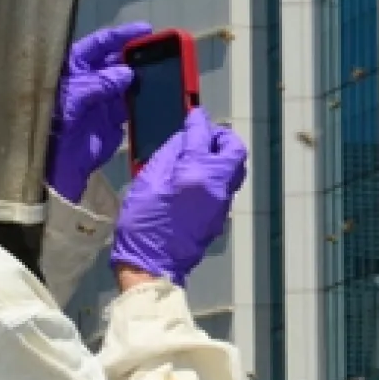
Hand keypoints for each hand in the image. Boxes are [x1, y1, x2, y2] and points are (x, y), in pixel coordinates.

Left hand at [48, 21, 152, 202]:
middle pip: (116, 61)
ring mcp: (102, 99)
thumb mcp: (73, 98)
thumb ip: (101, 82)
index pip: (99, 44)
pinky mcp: (113, 119)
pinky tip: (158, 94)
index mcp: (72, 67)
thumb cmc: (53, 125)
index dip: (122, 35)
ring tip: (164, 71)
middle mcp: (89, 79)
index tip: (146, 30)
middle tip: (161, 51)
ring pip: (127, 82)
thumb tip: (127, 72)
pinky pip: (132, 104)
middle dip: (137, 56)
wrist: (56, 166)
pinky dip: (144, 99)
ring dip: (144, 77)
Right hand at [110, 107, 248, 285]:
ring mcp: (223, 202)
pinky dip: (218, 173)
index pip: (203, 135)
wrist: (152, 263)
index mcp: (195, 172)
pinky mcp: (221, 215)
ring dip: (223, 156)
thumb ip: (170, 153)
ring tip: (202, 153)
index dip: (198, 121)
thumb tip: (185, 138)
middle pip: (234, 150)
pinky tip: (199, 176)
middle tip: (206, 134)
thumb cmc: (143, 221)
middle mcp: (217, 184)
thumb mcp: (148, 179)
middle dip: (223, 137)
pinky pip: (227, 185)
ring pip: (235, 169)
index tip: (195, 115)